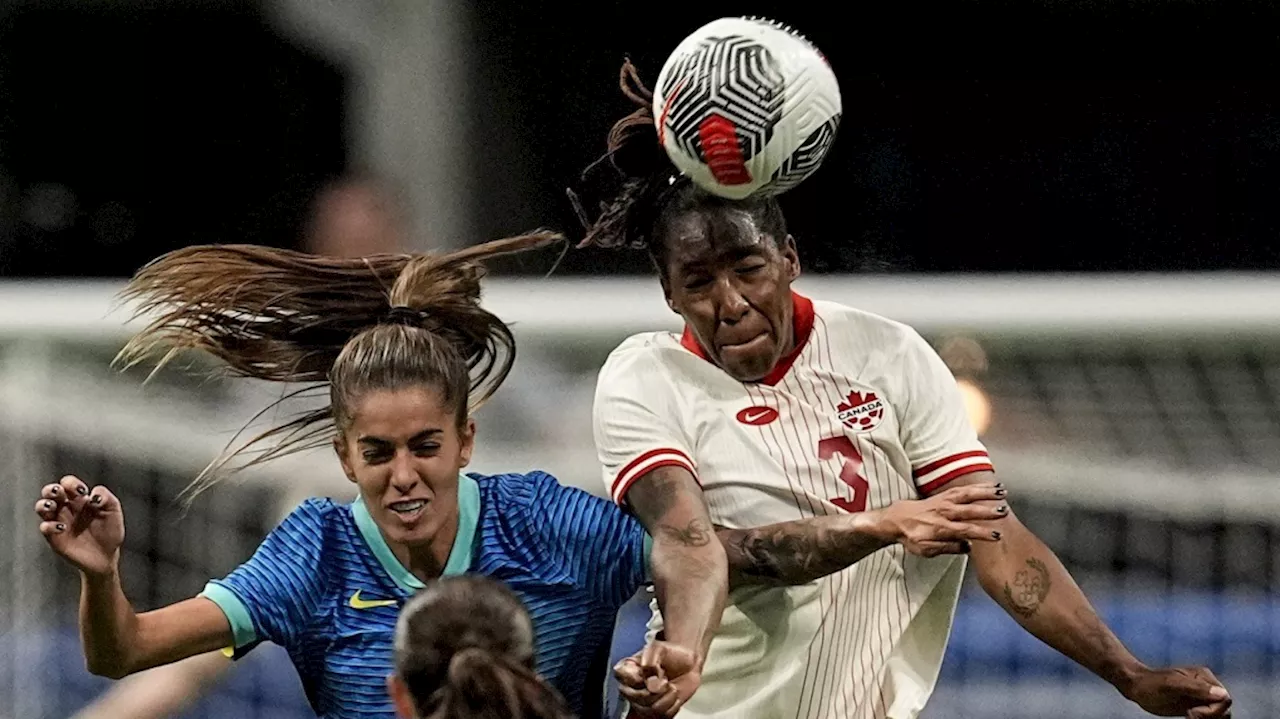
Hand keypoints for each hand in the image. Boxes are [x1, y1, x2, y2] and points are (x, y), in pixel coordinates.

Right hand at [35, 476, 124, 577]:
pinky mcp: (55, 537)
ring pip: (42, 507)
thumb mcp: (113, 511)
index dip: (71, 483)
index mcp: (80, 499)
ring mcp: (59, 522)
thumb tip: (93, 494)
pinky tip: (61, 528)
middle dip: (51, 489)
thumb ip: (106, 497)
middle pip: (51, 492)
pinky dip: (49, 525)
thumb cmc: (110, 531)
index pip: (69, 484)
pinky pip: (44, 527)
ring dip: (43, 504)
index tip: (82, 491)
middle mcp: (67, 508)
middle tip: (59, 492)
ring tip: (52, 506)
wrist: (106, 556)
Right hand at [614, 640, 700, 717]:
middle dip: (658, 689)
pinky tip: (673, 696)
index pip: (625, 680)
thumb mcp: (658, 649)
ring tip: (671, 687)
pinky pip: (662, 717)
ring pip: (650, 711)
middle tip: (666, 680)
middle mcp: (630, 688)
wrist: (687, 664)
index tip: (656, 670)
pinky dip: (673, 706)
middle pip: (639, 699)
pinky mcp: (655, 712)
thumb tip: (651, 684)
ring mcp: (641, 702)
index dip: (642, 678)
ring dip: (667, 698)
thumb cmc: (670, 654)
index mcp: (626, 670)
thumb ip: (651, 662)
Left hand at [875, 482, 1009, 557]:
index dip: (981, 533)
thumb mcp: (926, 550)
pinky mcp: (944, 495)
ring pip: (967, 495)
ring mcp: (943, 501)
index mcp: (940, 528)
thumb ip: (947, 548)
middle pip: (968, 511)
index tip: (996, 536)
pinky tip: (990, 486)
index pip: (964, 530)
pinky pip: (962, 489)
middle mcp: (943, 512)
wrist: (896, 519)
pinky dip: (977, 486)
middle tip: (1003, 512)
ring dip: (985, 493)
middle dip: (986, 511)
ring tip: (1002, 492)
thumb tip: (968, 547)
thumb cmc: (912, 536)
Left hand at [1121, 665, 1231, 717]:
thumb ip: (1197, 688)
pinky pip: (1210, 717)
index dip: (1212, 710)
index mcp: (1204, 676)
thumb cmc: (1151, 683)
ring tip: (1189, 717)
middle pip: (1224, 708)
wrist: (1137, 687)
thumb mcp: (1172, 685)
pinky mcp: (1196, 706)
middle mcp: (1206, 686)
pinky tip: (1189, 718)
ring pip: (1220, 715)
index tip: (1191, 713)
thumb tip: (1223, 694)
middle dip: (1210, 716)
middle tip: (1189, 716)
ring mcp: (1202, 696)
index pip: (1224, 699)